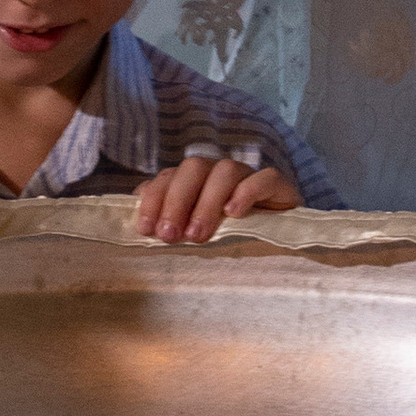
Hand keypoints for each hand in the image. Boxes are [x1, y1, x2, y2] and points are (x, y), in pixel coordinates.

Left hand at [132, 154, 302, 242]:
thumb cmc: (228, 242)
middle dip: (177, 201)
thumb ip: (167, 217)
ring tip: (198, 234)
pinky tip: (234, 214)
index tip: (147, 229)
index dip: (155, 199)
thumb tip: (136, 204)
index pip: (169, 176)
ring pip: (226, 171)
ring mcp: (249, 177)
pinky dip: (247, 192)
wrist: (280, 247)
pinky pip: (265, 177)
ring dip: (207, 202)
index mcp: (195, 182)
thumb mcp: (192, 232)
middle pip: (194, 168)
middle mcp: (219, 174)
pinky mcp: (279, 187)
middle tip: (171, 235)